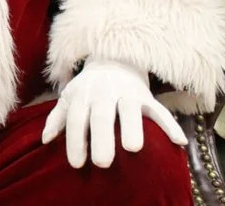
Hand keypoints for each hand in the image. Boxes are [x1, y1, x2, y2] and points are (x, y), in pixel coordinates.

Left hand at [41, 58, 187, 167]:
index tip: (77, 164)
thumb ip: (57, 118)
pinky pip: (160, 110)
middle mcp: (104, 93)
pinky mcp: (146, 96)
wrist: (113, 60)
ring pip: (130, 109)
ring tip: (133, 148)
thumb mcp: (70, 98)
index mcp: (83, 95)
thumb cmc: (88, 87)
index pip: (77, 119)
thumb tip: (46, 140)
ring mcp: (126, 93)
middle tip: (103, 163)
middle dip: (102, 138)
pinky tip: (179, 141)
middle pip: (102, 115)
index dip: (75, 140)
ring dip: (132, 127)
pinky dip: (170, 124)